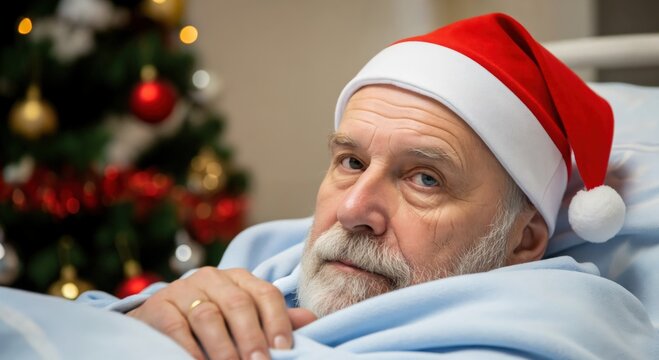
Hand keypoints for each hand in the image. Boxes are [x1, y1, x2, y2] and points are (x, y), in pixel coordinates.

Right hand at [128, 267, 308, 359]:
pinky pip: (177, 328)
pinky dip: (190, 350)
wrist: (160, 319)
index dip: (277, 321)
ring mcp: (184, 289)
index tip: (284, 349)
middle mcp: (212, 278)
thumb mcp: (243, 316)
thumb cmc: (212, 319)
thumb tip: (310, 320)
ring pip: (208, 316)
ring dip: (223, 347)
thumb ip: (274, 318)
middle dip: (252, 337)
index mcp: (239, 279)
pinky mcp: (160, 306)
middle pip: (238, 304)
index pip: (265, 294)